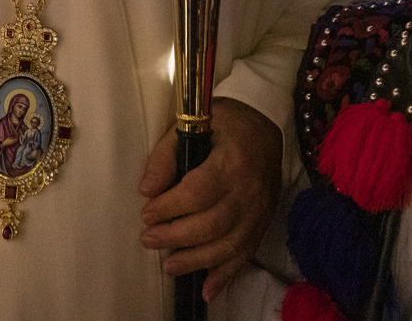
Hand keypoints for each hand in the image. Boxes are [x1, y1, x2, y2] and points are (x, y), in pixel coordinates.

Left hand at [138, 97, 282, 302]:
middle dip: (175, 236)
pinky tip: (206, 290)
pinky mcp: (263, 223)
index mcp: (232, 161)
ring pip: (228, 245)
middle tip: (148, 238)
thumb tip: (146, 189)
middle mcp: (249, 190)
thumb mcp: (193, 124)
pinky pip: (245, 254)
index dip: (169, 207)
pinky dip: (225, 276)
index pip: (197, 192)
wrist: (265, 124)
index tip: (146, 213)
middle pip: (211, 224)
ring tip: (168, 265)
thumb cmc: (224, 122)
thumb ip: (166, 155)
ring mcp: (259, 210)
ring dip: (195, 260)